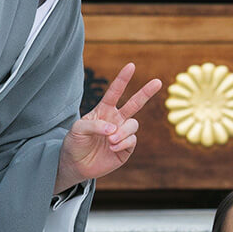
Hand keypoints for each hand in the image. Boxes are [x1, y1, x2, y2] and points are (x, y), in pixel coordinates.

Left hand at [56, 63, 161, 192]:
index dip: (123, 79)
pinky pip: (132, 141)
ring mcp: (122, 133)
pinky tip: (112, 147)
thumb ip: (94, 125)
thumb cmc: (74, 143)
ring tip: (110, 140)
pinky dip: (122, 143)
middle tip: (158, 81)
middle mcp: (116, 119)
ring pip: (133, 124)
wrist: (75, 165)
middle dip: (146, 92)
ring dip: (122, 131)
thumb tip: (113, 129)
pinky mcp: (126, 148)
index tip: (131, 66)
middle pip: (134, 103)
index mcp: (104, 110)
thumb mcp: (77, 130)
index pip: (115, 92)